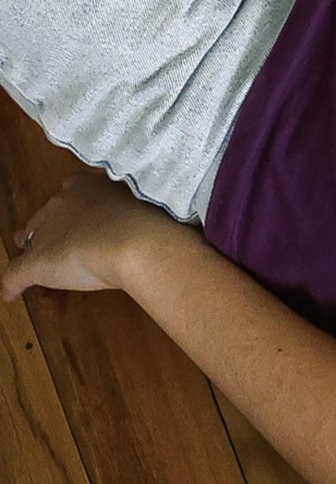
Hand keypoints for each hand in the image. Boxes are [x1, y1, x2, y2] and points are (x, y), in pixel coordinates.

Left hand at [2, 169, 180, 299]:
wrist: (139, 242)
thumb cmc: (151, 222)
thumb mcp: (150, 210)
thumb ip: (148, 214)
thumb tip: (172, 230)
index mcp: (85, 188)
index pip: (70, 197)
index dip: (73, 212)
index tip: (80, 221)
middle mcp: (62, 203)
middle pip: (47, 216)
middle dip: (50, 228)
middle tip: (55, 241)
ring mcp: (47, 234)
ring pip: (32, 240)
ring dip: (34, 251)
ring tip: (33, 261)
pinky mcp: (38, 263)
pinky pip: (17, 275)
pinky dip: (12, 286)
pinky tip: (9, 295)